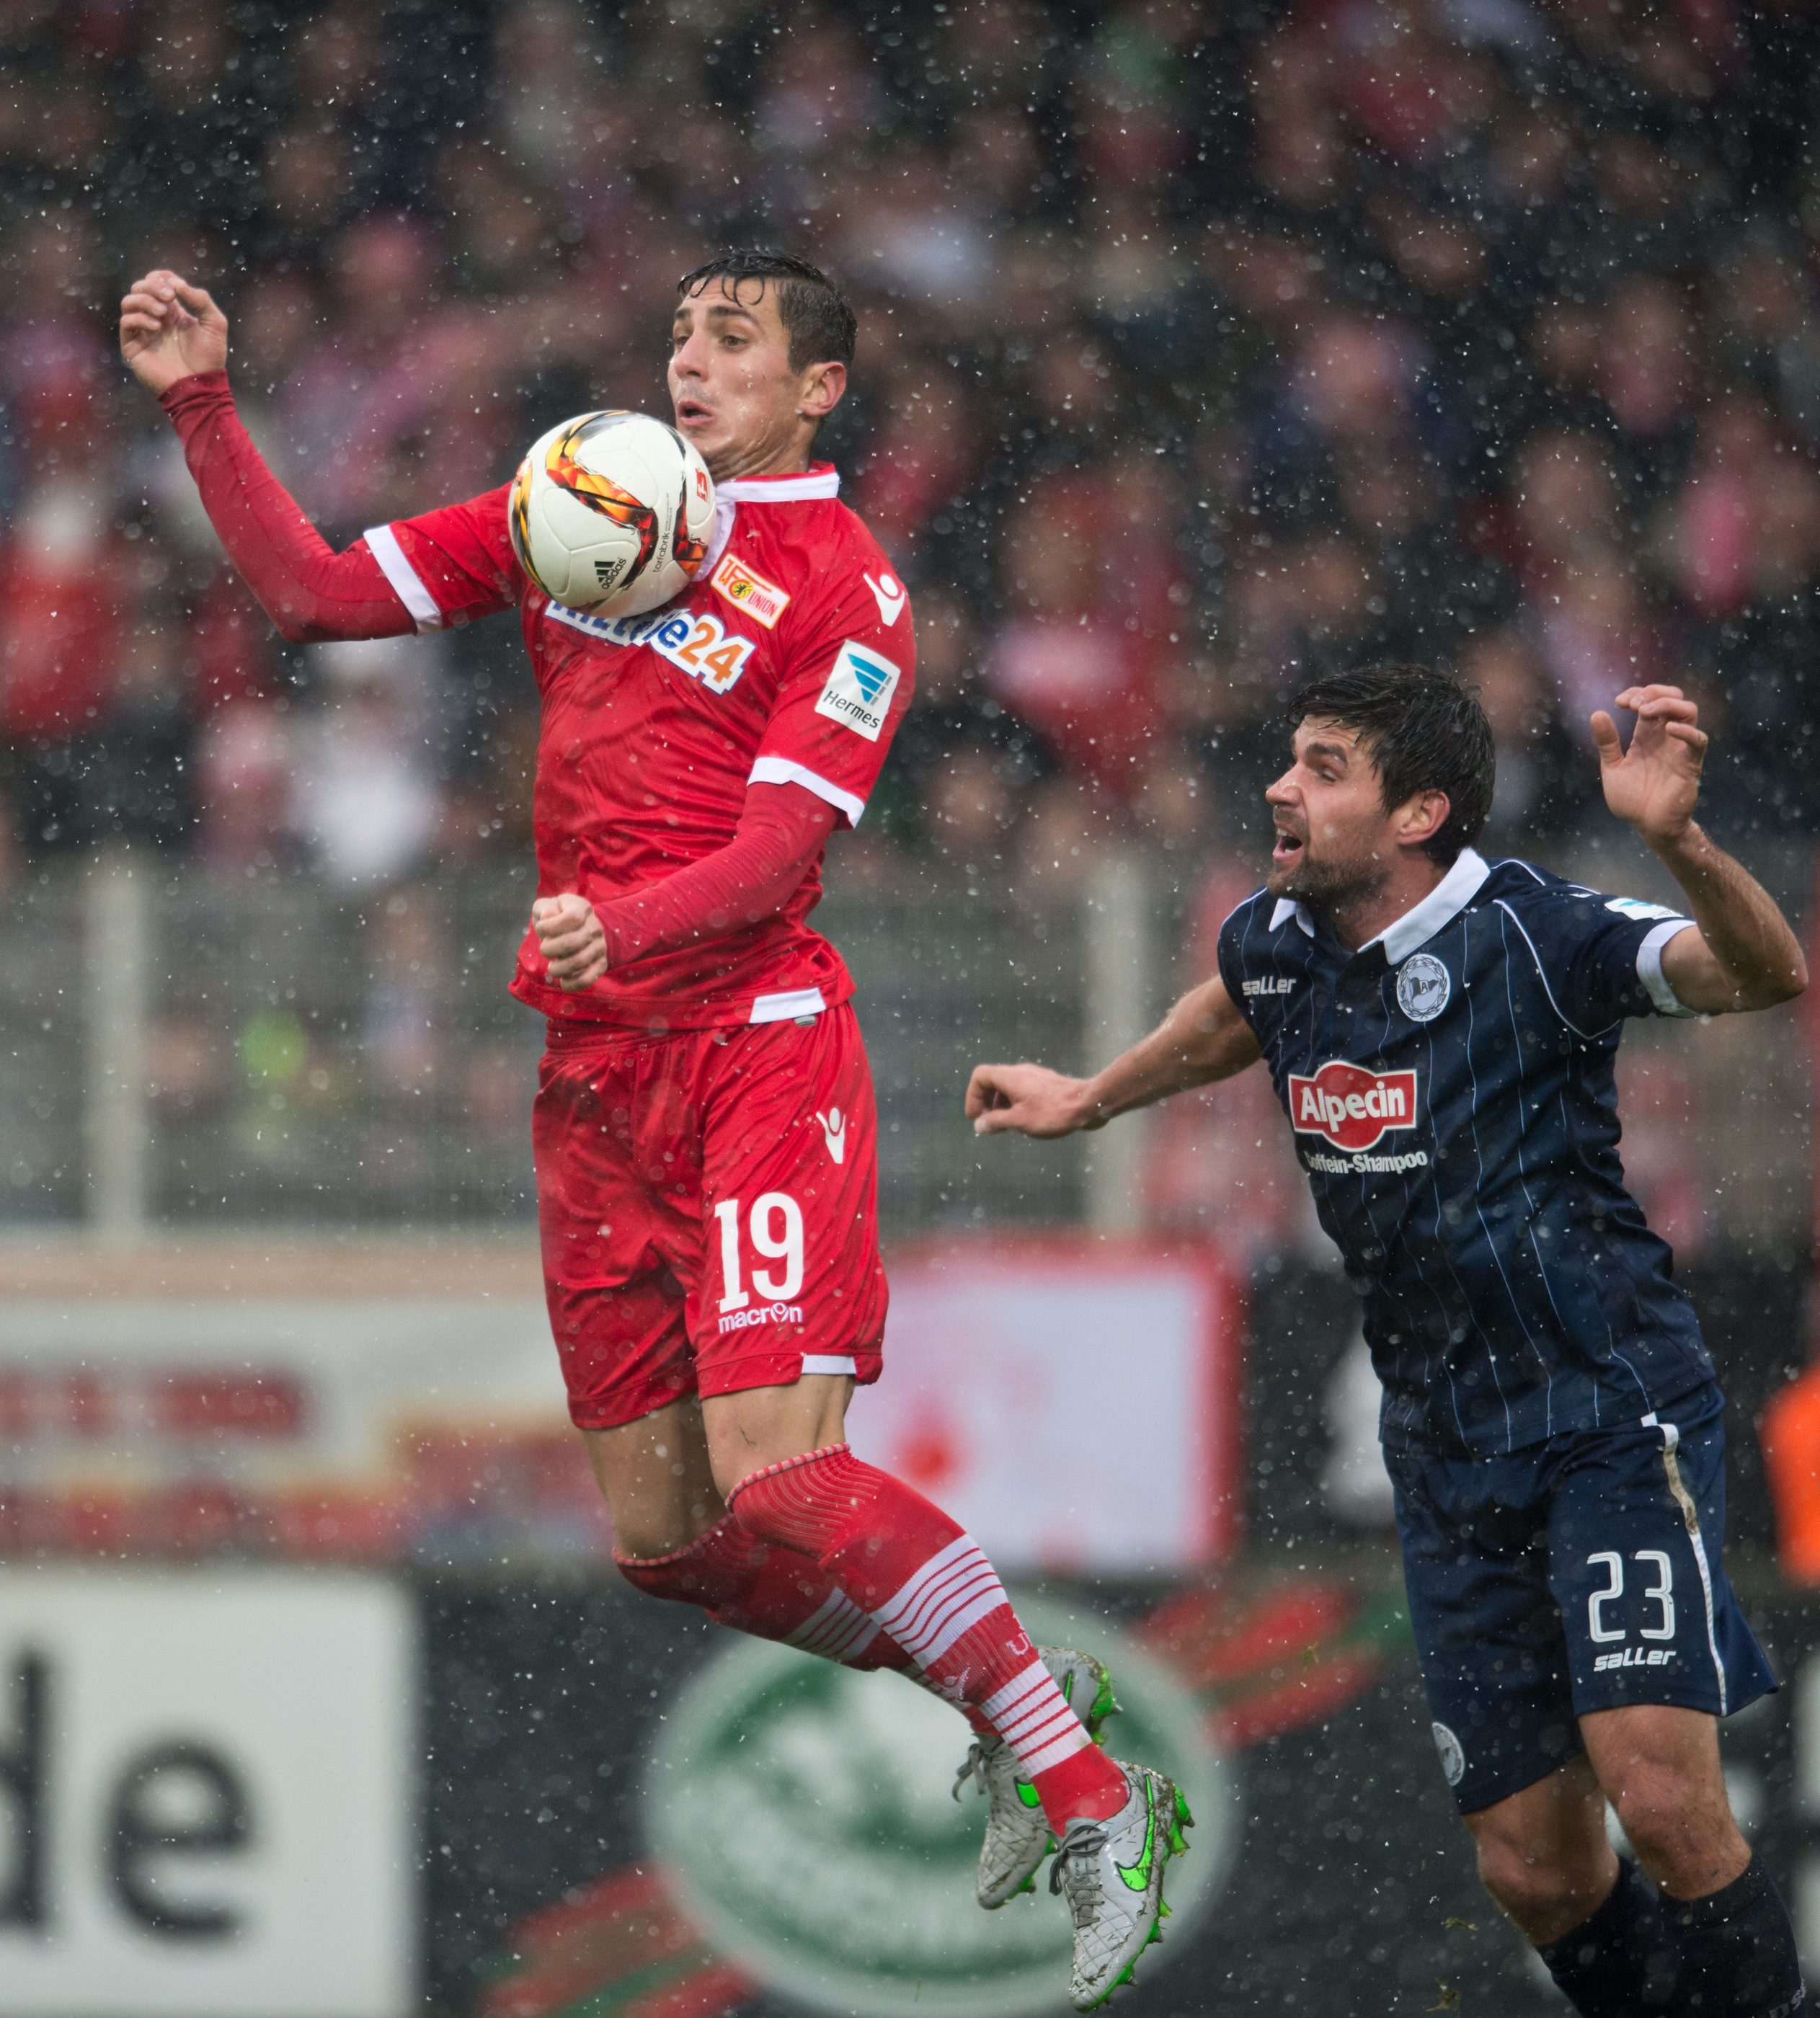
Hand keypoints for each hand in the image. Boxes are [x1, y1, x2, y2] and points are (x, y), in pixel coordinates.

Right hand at [119, 270, 227, 393]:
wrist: (200, 386)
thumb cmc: (209, 358)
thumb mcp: (215, 324)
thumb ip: (201, 300)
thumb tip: (177, 283)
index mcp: (172, 311)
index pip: (156, 282)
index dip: (162, 278)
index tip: (175, 286)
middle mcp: (155, 318)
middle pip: (140, 287)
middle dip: (153, 286)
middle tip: (170, 297)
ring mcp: (142, 331)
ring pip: (128, 301)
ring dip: (145, 300)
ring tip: (162, 313)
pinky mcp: (133, 345)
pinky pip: (126, 322)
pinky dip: (139, 318)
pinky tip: (156, 327)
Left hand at [532, 893, 607, 990]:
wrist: (580, 929)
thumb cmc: (558, 917)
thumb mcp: (548, 906)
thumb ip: (544, 908)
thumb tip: (547, 918)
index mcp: (582, 908)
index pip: (572, 918)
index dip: (551, 926)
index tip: (541, 928)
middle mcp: (595, 927)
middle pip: (573, 942)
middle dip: (550, 949)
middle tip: (544, 949)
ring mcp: (600, 946)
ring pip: (579, 962)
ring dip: (558, 968)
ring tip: (552, 967)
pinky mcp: (601, 964)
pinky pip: (588, 978)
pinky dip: (572, 984)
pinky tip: (563, 981)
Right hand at [965, 1062, 1097, 1137]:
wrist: (1088, 1104)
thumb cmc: (1053, 1112)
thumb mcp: (1019, 1121)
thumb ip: (995, 1122)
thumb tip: (979, 1125)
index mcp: (1010, 1077)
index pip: (980, 1076)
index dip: (973, 1096)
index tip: (977, 1117)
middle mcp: (1020, 1072)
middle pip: (992, 1081)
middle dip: (986, 1102)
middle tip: (988, 1124)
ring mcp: (1034, 1077)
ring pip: (1008, 1087)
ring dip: (1001, 1105)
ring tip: (1005, 1125)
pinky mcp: (1046, 1084)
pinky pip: (1022, 1091)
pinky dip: (1015, 1104)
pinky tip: (1024, 1121)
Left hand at [1591, 685, 1707, 848]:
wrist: (1648, 826)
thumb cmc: (1632, 800)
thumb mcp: (1612, 768)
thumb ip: (1607, 743)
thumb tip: (1597, 713)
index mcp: (1647, 736)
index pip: (1650, 700)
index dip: (1637, 693)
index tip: (1619, 702)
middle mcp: (1665, 738)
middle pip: (1673, 697)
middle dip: (1654, 692)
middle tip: (1634, 705)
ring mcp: (1679, 748)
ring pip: (1688, 711)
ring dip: (1667, 704)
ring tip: (1645, 712)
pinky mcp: (1690, 764)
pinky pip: (1698, 741)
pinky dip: (1686, 731)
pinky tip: (1667, 729)